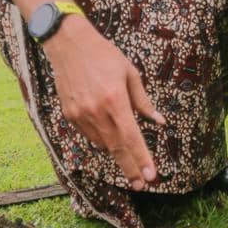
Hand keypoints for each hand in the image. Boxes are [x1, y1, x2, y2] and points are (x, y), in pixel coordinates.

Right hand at [42, 16, 165, 189]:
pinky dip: (102, 139)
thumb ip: (144, 101)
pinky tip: (110, 138)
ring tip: (130, 160)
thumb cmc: (104, 55)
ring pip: (102, 143)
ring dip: (117, 152)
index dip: (142, 159)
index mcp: (114, 100)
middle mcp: (96, 111)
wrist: (68, 44)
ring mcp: (80, 115)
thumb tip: (159, 121)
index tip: (151, 175)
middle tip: (141, 184)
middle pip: (116, 148)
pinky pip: (89, 134)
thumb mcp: (130, 73)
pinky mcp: (69, 114)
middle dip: (130, 168)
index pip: (131, 138)